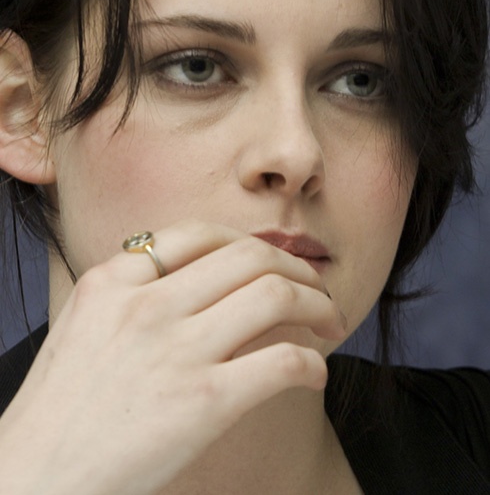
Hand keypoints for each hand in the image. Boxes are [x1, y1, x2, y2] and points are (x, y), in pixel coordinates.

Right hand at [0, 220, 345, 494]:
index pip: (200, 233)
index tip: (271, 264)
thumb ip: (135, 289)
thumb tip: (200, 274)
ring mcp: (175, 351)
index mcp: (114, 280)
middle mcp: (147, 305)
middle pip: (250, 256)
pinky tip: (315, 372)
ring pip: (275, 295)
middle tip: (315, 289)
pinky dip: (313, 363)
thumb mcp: (86, 321)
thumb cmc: (63, 404)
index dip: (250, 243)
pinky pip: (282, 361)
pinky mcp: (203, 403)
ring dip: (318, 304)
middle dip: (297, 269)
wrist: (35, 475)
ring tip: (330, 321)